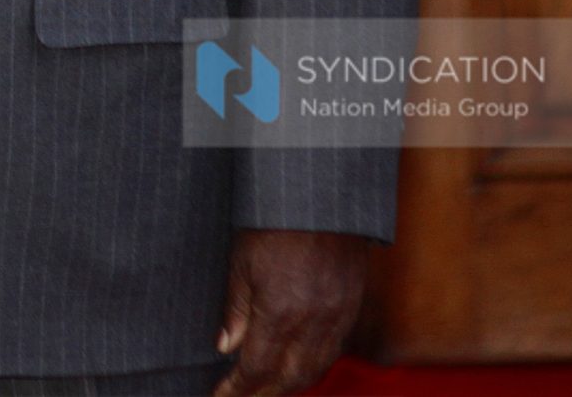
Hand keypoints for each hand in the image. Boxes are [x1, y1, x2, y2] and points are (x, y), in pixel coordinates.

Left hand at [213, 228, 368, 395]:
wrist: (319, 194)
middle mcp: (315, 321)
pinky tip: (298, 366)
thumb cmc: (273, 220)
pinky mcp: (352, 305)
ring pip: (317, 368)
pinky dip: (314, 365)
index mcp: (282, 311)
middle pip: (291, 378)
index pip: (258, 368)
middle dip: (264, 394)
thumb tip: (225, 348)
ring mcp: (338, 315)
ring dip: (290, 385)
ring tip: (266, 390)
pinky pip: (334, 349)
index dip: (238, 388)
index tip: (220, 396)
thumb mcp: (241, 260)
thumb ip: (235, 308)